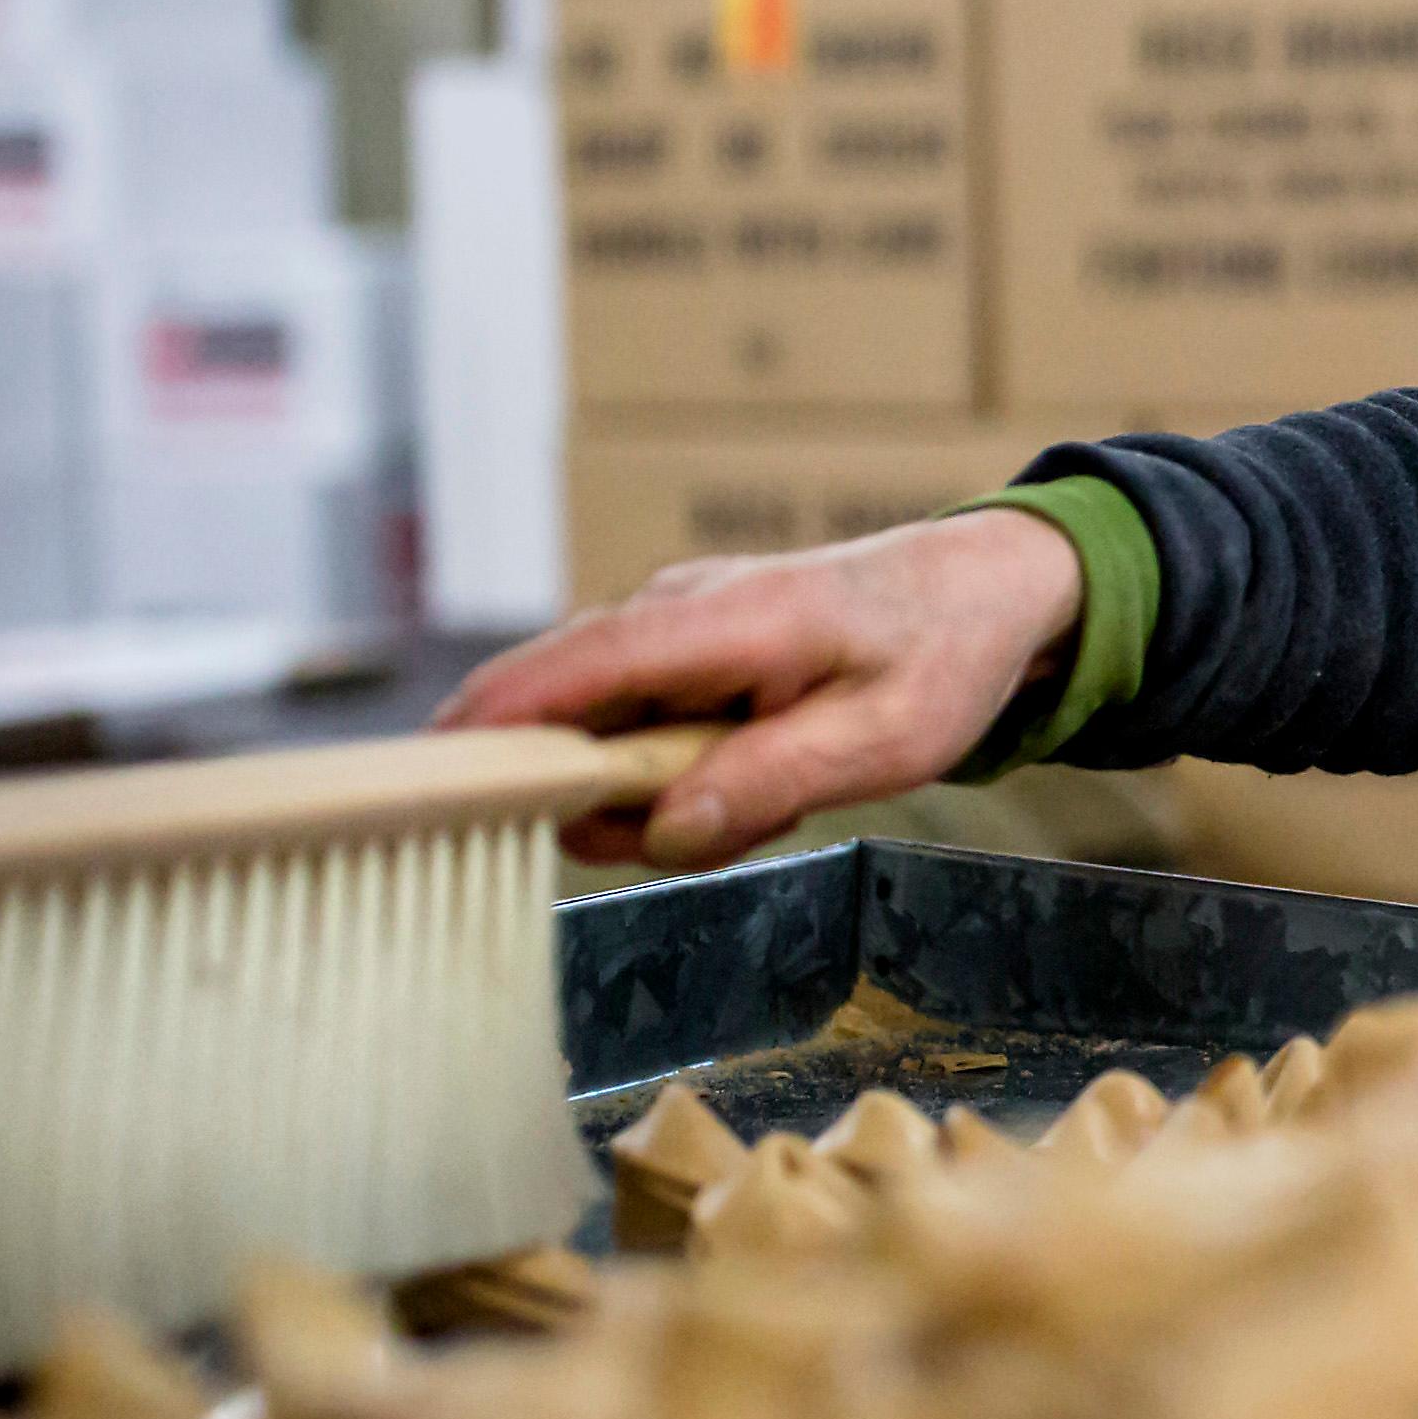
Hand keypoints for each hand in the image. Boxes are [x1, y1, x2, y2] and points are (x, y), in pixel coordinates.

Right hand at [436, 509, 1090, 868]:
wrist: (984, 591)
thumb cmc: (941, 656)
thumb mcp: (884, 740)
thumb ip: (772, 779)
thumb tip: (668, 826)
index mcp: (724, 619)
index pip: (578, 664)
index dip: (499, 720)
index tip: (433, 777)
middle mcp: (675, 612)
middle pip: (569, 716)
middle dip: (615, 802)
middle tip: (721, 827)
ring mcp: (669, 631)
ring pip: (606, 742)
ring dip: (665, 798)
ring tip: (770, 793)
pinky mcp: (676, 658)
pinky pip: (639, 738)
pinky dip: (685, 778)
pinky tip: (760, 776)